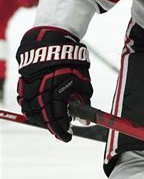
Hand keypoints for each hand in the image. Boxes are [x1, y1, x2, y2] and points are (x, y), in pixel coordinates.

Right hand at [16, 27, 92, 141]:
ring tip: (51, 122)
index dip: (62, 129)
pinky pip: (24, 102)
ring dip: (42, 120)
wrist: (51, 41)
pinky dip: (31, 110)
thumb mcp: (83, 77)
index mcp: (58, 89)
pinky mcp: (23, 84)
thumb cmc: (71, 59)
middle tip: (61, 132)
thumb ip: (83, 97)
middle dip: (53, 127)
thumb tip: (85, 119)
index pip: (58, 116)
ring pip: (32, 112)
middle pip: (44, 117)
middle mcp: (42, 90)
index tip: (67, 136)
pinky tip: (39, 111)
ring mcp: (30, 88)